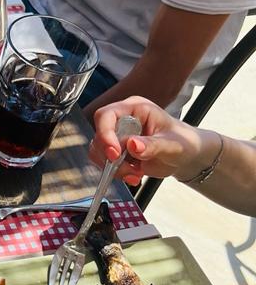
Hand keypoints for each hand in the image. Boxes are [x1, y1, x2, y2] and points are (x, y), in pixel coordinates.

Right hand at [89, 97, 211, 186]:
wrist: (185, 155)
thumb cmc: (183, 142)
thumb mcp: (173, 145)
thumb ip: (153, 145)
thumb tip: (132, 145)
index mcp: (135, 109)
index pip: (107, 115)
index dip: (105, 133)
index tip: (114, 153)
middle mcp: (122, 120)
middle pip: (99, 136)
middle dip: (111, 157)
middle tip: (130, 169)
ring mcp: (118, 136)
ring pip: (99, 152)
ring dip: (114, 168)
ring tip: (135, 174)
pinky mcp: (117, 152)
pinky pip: (105, 163)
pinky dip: (117, 173)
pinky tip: (134, 176)